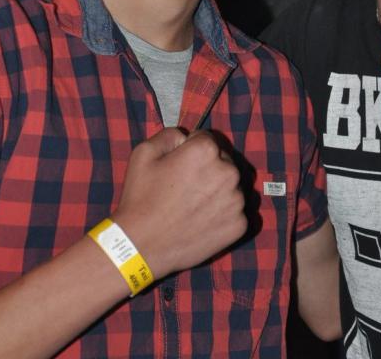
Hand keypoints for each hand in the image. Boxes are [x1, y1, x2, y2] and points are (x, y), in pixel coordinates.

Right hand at [112, 129, 246, 278]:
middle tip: (184, 187)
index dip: (190, 150)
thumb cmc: (141, 198)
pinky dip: (221, 215)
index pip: (206, 140)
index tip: (178, 165)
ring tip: (192, 206)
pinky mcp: (239, 224)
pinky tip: (200, 221)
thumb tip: (186, 136)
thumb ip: (171, 134)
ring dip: (217, 191)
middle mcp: (228, 171)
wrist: (140, 245)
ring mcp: (237, 200)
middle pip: (222, 161)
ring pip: (230, 186)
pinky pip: (234, 211)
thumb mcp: (144, 153)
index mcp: (207, 150)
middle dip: (207, 169)